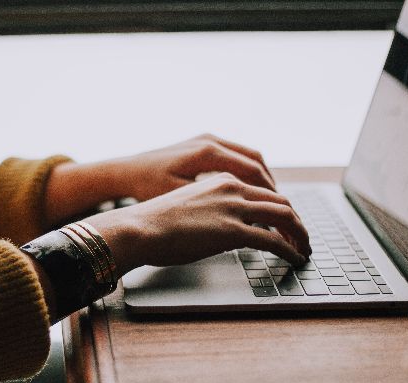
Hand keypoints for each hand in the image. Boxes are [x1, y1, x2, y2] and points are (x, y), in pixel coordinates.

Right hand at [83, 173, 310, 274]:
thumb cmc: (153, 222)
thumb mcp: (186, 207)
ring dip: (300, 234)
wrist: (138, 228)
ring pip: (284, 216)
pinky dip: (290, 250)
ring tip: (304, 249)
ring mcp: (234, 208)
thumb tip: (218, 229)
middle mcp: (232, 188)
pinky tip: (295, 259)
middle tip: (302, 237)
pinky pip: (274, 240)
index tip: (285, 223)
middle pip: (280, 201)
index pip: (262, 191)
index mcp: (221, 180)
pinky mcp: (233, 231)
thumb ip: (209, 211)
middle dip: (296, 221)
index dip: (280, 208)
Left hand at [111, 133, 275, 201]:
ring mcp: (207, 139)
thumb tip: (245, 217)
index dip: (270, 193)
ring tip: (270, 201)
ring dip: (262, 178)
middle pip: (256, 161)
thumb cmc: (147, 188)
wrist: (126, 171)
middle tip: (282, 209)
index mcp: (207, 153)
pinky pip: (235, 155)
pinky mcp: (202, 143)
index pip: (252, 171)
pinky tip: (249, 191)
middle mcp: (210, 140)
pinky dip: (248, 172)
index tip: (280, 212)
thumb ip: (213, 205)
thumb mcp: (180, 199)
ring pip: (248, 156)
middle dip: (271, 186)